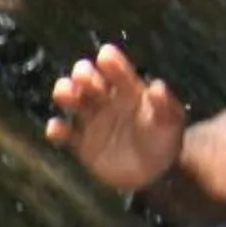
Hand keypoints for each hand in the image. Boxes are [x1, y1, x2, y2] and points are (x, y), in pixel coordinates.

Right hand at [46, 44, 187, 192]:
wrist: (155, 171)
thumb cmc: (164, 138)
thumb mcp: (170, 122)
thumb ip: (165, 105)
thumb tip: (158, 87)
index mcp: (129, 90)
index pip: (119, 72)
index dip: (112, 63)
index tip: (105, 55)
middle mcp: (106, 100)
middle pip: (90, 81)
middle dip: (84, 75)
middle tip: (83, 75)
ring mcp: (92, 120)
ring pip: (74, 101)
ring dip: (66, 93)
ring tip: (64, 92)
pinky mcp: (82, 144)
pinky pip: (66, 135)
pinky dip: (57, 130)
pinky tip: (55, 129)